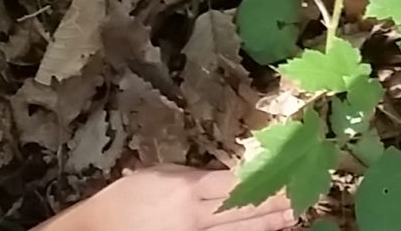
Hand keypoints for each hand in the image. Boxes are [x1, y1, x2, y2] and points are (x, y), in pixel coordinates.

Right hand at [44, 167, 295, 230]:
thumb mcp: (157, 175)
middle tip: (300, 199)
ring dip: (266, 223)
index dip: (260, 182)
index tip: (282, 176)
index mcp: (186, 189)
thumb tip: (220, 177)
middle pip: (242, 209)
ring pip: (237, 230)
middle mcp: (194, 215)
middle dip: (272, 204)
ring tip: (291, 217)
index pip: (233, 184)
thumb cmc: (124, 199)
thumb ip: (190, 176)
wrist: (99, 229)